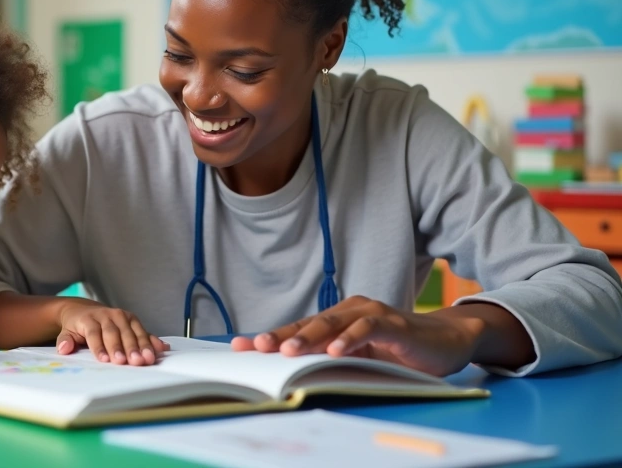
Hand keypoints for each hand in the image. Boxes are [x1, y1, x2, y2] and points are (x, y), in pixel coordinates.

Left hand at [56, 299, 168, 365]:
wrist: (83, 309)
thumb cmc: (76, 325)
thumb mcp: (66, 332)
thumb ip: (65, 340)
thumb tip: (63, 349)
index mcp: (89, 319)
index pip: (94, 333)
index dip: (100, 347)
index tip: (106, 360)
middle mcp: (107, 315)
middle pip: (115, 332)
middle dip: (124, 348)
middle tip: (130, 362)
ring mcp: (122, 316)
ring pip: (132, 331)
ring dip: (141, 346)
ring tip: (146, 359)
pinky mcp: (133, 319)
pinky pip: (144, 330)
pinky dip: (152, 340)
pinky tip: (161, 348)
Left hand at [230, 295, 486, 375]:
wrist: (448, 340)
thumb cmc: (401, 351)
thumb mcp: (362, 359)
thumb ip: (334, 361)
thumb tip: (296, 376)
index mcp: (337, 320)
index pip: (298, 329)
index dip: (270, 337)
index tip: (239, 347)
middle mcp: (350, 311)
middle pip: (308, 324)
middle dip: (279, 336)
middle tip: (256, 348)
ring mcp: (371, 314)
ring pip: (333, 323)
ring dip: (309, 337)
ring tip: (287, 351)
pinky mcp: (394, 324)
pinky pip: (367, 329)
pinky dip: (350, 339)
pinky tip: (335, 352)